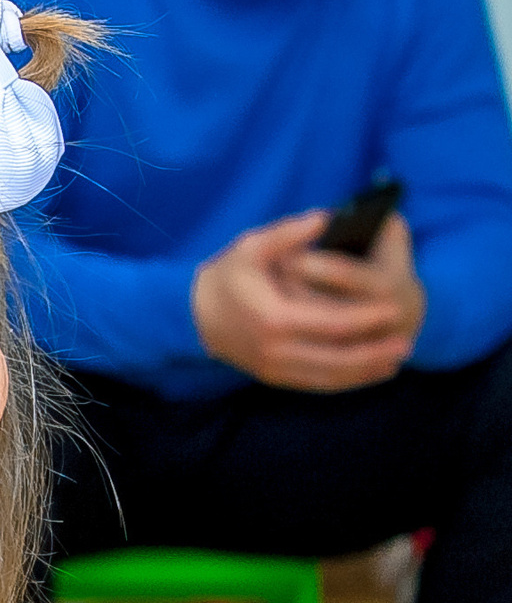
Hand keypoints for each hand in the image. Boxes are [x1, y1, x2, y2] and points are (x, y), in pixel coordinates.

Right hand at [192, 210, 421, 392]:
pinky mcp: (274, 376)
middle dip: (373, 351)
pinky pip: (315, 384)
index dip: (366, 318)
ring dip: (364, 371)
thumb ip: (288, 233)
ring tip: (395, 361)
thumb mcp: (251, 247)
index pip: (331, 322)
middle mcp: (275, 348)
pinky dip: (345, 382)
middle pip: (335, 356)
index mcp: (273, 317)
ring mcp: (273, 367)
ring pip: (328, 375)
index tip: (395, 308)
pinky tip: (368, 373)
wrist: (196, 315)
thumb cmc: (228, 277)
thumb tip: (325, 218)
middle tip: (407, 341)